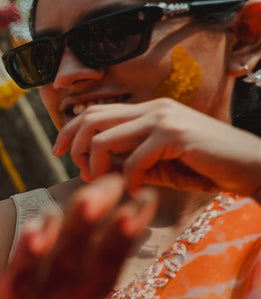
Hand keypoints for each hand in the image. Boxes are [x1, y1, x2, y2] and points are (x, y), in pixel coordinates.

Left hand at [0, 177, 153, 298]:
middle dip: (83, 234)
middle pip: (59, 279)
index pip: (91, 280)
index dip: (119, 244)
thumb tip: (88, 212)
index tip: (143, 199)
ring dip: (28, 258)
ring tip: (42, 220)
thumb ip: (50, 267)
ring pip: (11, 296)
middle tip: (107, 190)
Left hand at [53, 99, 260, 197]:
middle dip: (73, 146)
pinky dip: (127, 180)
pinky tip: (136, 190)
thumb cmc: (206, 168)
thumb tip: (93, 166)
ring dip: (95, 166)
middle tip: (77, 171)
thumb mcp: (159, 163)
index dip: (68, 130)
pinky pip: (132, 160)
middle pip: (90, 118)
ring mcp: (164, 119)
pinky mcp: (174, 136)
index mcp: (148, 110)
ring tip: (104, 183)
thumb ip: (129, 159)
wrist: (252, 167)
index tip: (57, 152)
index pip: (94, 110)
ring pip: (103, 138)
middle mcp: (153, 108)